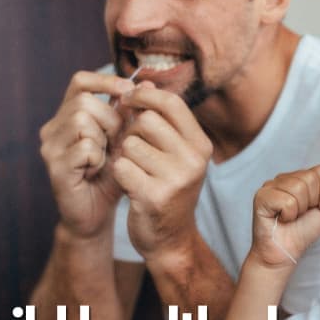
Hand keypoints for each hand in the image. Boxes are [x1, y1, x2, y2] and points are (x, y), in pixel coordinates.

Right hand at [39, 71, 134, 237]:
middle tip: (117, 141)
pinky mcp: (54, 166)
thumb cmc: (111, 175)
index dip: (105, 81)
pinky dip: (98, 157)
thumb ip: (132, 114)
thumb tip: (148, 83)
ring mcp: (50, 147)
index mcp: (68, 116)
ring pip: (81, 120)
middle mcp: (53, 128)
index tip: (129, 91)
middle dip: (110, 119)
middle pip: (84, 101)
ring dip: (104, 138)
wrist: (97, 214)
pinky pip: (84, 147)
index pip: (80, 82)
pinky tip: (97, 170)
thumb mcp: (125, 141)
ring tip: (106, 157)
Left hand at [112, 84, 213, 260]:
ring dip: (124, 155)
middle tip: (132, 148)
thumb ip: (159, 118)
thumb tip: (142, 80)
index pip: (171, 103)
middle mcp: (193, 160)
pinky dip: (119, 174)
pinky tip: (129, 185)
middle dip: (132, 131)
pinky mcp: (154, 196)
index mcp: (201, 145)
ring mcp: (176, 179)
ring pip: (130, 144)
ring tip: (135, 170)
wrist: (170, 239)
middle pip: (147, 121)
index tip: (128, 99)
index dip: (145, 96)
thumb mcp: (173, 152)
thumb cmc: (167, 188)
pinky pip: (121, 167)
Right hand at [250, 166, 319, 270]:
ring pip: (298, 187)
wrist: (285, 253)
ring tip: (291, 217)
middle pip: (310, 178)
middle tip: (302, 214)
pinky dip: (289, 215)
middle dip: (313, 201)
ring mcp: (271, 186)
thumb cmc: (302, 232)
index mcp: (300, 178)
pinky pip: (287, 201)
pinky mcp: (262, 196)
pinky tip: (282, 219)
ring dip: (300, 209)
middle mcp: (284, 178)